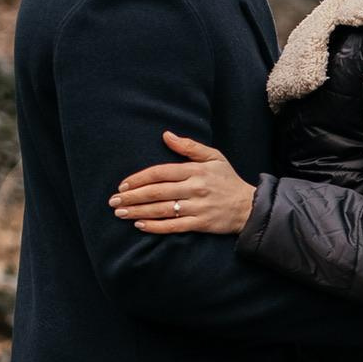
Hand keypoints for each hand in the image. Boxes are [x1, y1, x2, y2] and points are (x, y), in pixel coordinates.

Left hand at [109, 132, 256, 234]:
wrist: (248, 206)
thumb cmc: (228, 180)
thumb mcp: (214, 157)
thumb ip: (189, 146)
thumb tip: (166, 135)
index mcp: (194, 171)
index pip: (160, 172)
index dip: (139, 178)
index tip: (123, 184)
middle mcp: (194, 188)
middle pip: (156, 192)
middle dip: (132, 197)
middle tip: (114, 201)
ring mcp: (197, 207)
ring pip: (162, 209)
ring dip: (138, 212)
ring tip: (121, 213)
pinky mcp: (200, 224)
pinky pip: (174, 226)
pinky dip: (155, 226)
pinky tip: (140, 225)